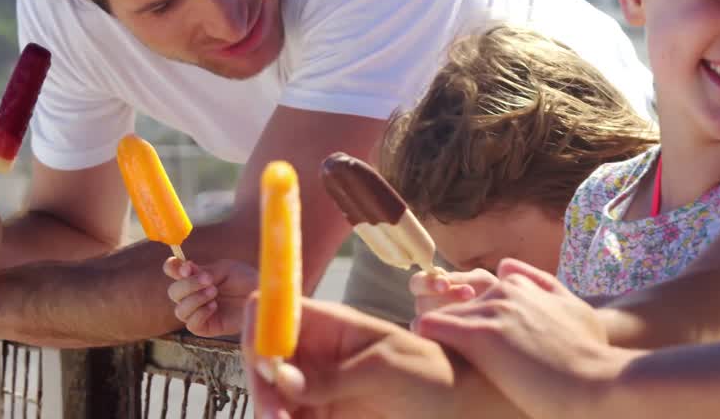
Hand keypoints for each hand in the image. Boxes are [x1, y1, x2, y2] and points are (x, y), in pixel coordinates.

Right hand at [163, 257, 256, 336]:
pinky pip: (191, 324)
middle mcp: (192, 294)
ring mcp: (197, 311)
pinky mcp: (206, 327)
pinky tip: (214, 306)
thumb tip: (184, 270)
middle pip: (173, 292)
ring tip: (214, 292)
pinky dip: (200, 314)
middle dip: (188, 285)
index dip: (173, 268)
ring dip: (195, 299)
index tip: (187, 267)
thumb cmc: (244, 279)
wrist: (260, 295)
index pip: (172, 270)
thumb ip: (204, 270)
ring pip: (180, 310)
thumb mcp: (225, 269)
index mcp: (194, 276)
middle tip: (208, 280)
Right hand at [241, 295, 513, 417]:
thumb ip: (332, 376)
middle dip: (262, 389)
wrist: (461, 407)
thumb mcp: (384, 369)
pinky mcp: (321, 418)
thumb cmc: (431, 373)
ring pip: (271, 399)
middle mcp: (312, 354)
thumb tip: (279, 376)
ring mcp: (314, 389)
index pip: (270, 312)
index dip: (258, 331)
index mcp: (326, 325)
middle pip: (261, 362)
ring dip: (272, 413)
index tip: (267, 365)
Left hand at [415, 259, 634, 418]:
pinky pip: (432, 325)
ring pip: (441, 312)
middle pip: (454, 302)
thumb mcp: (575, 310)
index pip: (476, 290)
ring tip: (426, 356)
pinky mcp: (481, 335)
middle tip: (440, 350)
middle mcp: (505, 290)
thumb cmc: (591, 357)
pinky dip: (425, 336)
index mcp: (522, 286)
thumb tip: (507, 268)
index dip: (468, 314)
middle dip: (446, 325)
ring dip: (432, 332)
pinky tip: (425, 354)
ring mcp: (492, 309)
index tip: (467, 337)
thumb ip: (544, 285)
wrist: (601, 383)